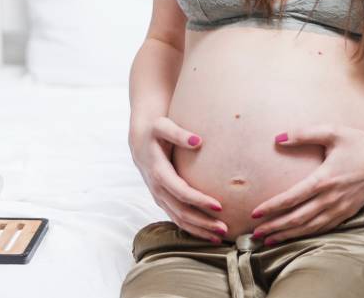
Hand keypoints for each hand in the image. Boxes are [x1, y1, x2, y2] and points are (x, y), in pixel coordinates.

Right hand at [129, 116, 228, 242]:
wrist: (139, 139)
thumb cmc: (155, 130)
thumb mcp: (163, 126)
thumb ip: (179, 133)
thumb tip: (198, 140)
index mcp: (158, 171)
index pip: (181, 191)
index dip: (199, 200)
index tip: (219, 206)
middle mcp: (157, 188)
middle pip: (181, 211)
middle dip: (202, 222)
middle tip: (224, 228)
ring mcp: (159, 196)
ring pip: (178, 219)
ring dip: (198, 229)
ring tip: (220, 237)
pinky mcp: (162, 200)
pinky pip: (176, 218)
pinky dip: (191, 228)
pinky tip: (207, 233)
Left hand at [249, 124, 363, 244]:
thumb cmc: (358, 142)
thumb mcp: (332, 131)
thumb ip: (303, 133)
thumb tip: (277, 138)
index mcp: (325, 179)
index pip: (292, 198)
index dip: (272, 207)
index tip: (255, 213)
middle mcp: (331, 198)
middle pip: (297, 218)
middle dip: (275, 227)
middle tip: (255, 233)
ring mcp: (340, 208)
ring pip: (309, 227)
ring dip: (287, 234)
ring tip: (269, 240)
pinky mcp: (347, 213)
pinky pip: (322, 228)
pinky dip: (305, 235)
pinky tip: (294, 236)